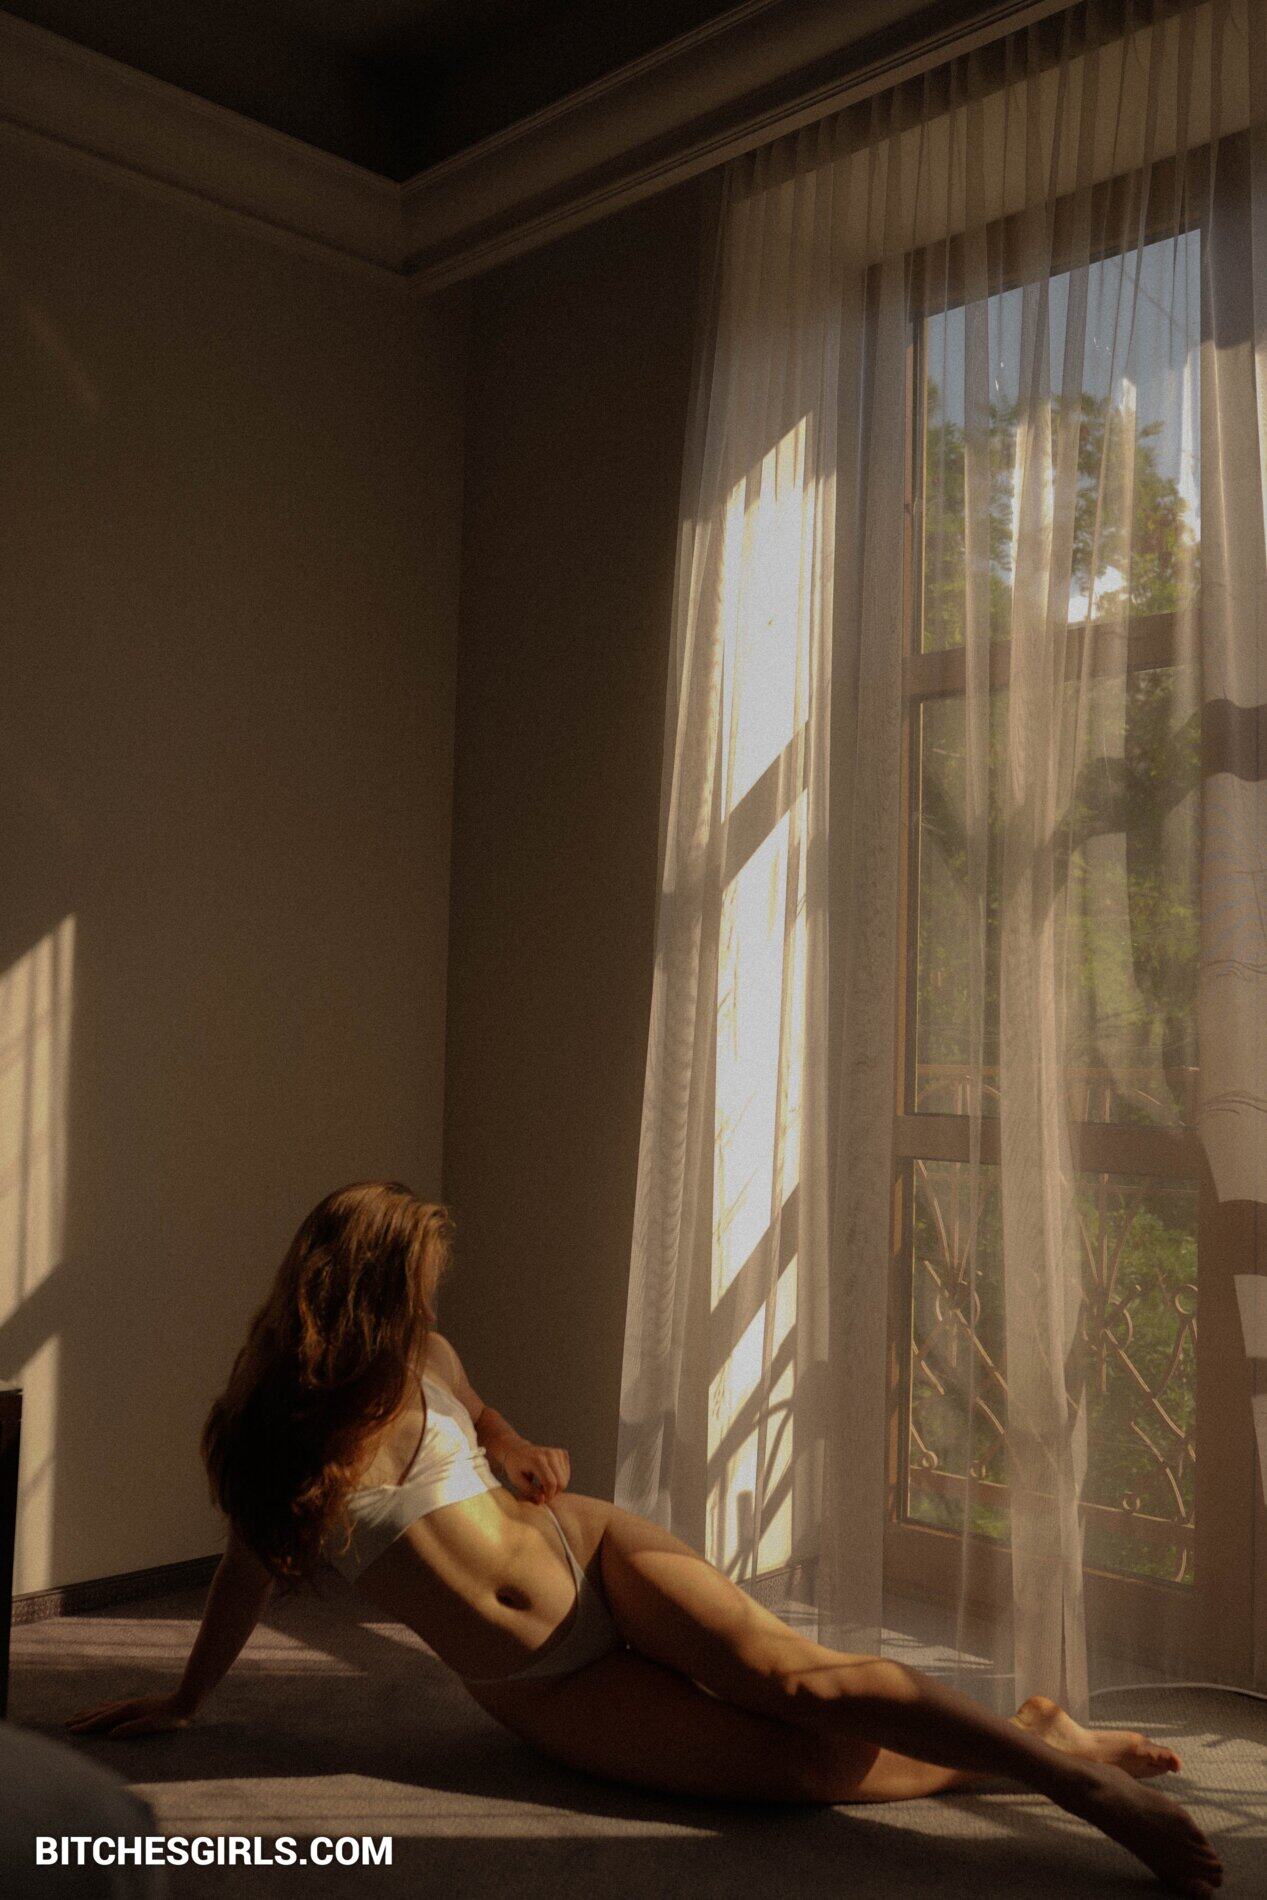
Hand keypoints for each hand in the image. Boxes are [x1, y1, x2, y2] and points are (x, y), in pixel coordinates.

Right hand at [65, 1691, 195, 1737]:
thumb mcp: (152, 1725)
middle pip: (100, 1712)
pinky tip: (105, 1711)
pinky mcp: (139, 1707)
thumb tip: (111, 1734)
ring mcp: (133, 1705)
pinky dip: (104, 1710)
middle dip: (84, 1718)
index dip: (86, 1725)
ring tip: (80, 1714)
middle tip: (66, 1723)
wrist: (186, 1701)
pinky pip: (115, 1708)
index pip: (102, 1719)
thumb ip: (132, 1729)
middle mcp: (128, 1706)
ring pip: (107, 1709)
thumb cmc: (171, 1717)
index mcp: (128, 1711)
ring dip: (92, 1713)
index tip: (70, 1730)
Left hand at [499, 1441, 570, 1503]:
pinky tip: (549, 1479)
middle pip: (561, 1482)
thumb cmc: (515, 1467)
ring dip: (556, 1487)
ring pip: (565, 1479)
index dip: (548, 1496)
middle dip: (554, 1493)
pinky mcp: (562, 1453)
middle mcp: (550, 1454)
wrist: (517, 1450)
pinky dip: (560, 1480)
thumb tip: (543, 1500)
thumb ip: (530, 1491)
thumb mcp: (517, 1481)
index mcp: (537, 1460)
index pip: (551, 1483)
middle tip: (543, 1495)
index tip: (542, 1501)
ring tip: (542, 1486)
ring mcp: (557, 1452)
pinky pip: (567, 1473)